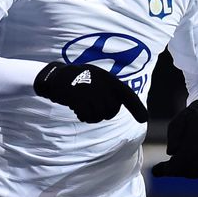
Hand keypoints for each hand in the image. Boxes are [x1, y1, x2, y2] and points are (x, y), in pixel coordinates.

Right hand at [33, 62, 147, 122]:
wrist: (54, 76)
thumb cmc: (75, 79)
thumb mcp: (94, 78)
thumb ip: (107, 89)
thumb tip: (115, 107)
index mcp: (107, 78)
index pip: (127, 94)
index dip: (136, 107)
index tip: (143, 119)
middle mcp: (102, 84)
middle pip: (112, 110)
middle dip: (104, 113)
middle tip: (91, 108)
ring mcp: (91, 91)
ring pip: (100, 114)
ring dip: (92, 116)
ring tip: (83, 108)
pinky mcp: (79, 98)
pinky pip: (88, 116)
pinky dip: (83, 116)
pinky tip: (77, 110)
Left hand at [152, 100, 197, 177]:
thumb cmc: (188, 119)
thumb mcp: (177, 121)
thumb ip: (174, 136)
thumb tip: (171, 153)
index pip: (184, 156)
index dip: (171, 166)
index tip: (157, 169)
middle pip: (189, 167)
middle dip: (172, 171)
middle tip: (157, 170)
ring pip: (194, 172)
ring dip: (179, 173)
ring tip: (165, 168)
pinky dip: (187, 173)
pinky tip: (176, 169)